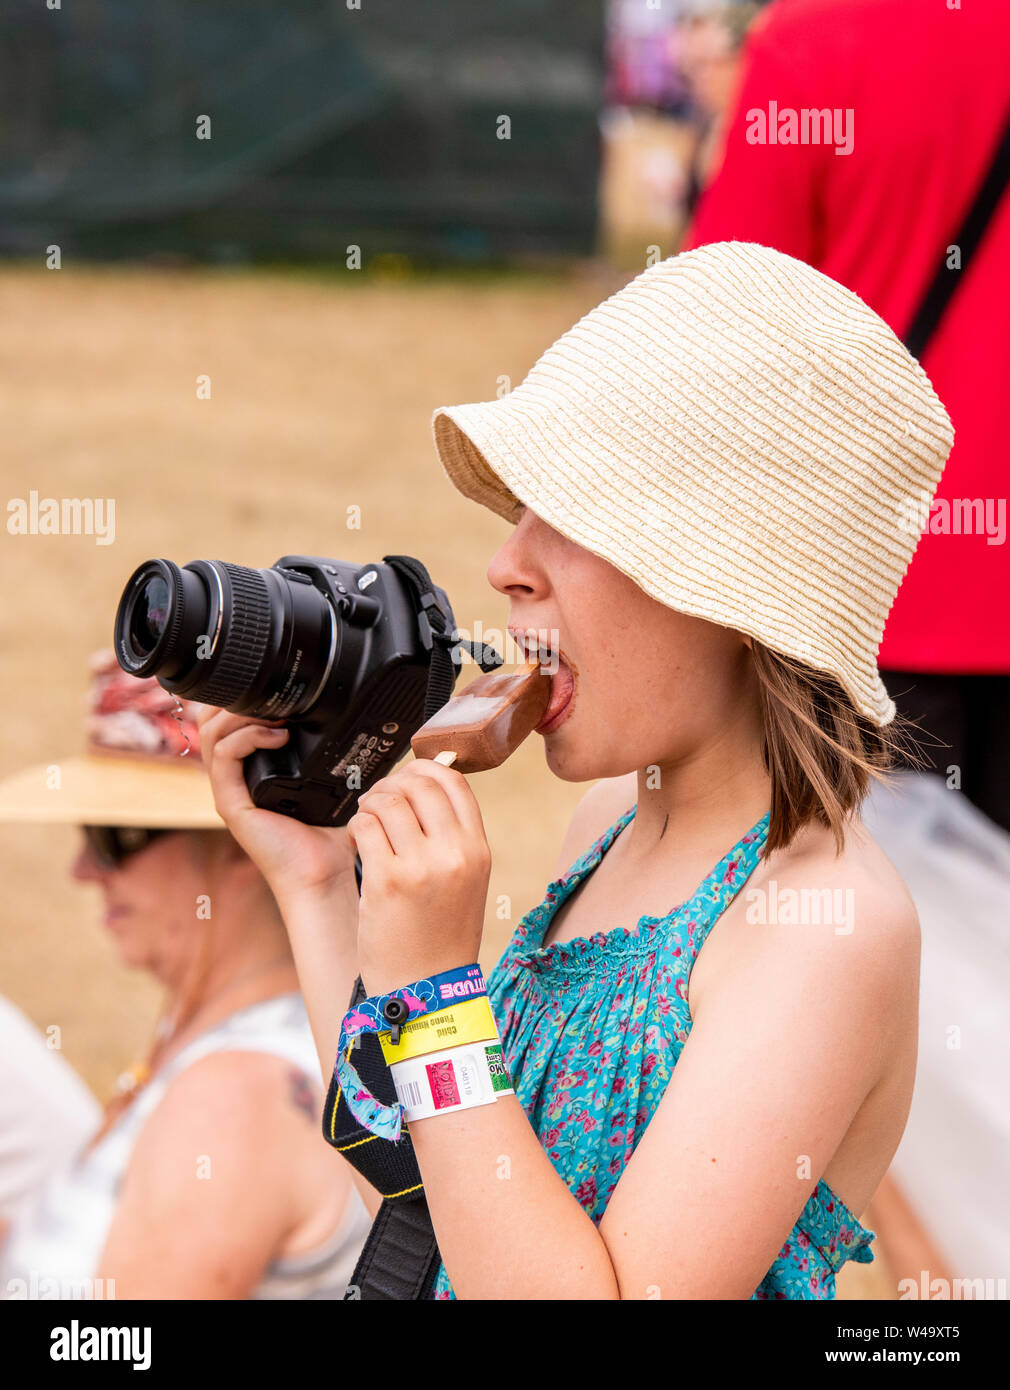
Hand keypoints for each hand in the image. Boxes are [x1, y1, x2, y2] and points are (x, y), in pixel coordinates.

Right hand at [194, 706, 357, 907]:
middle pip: (211, 722)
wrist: (322, 873)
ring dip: (242, 714)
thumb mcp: (326, 780)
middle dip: (236, 699)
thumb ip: (325, 750)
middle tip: (271, 695)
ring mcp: (228, 790)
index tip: (276, 690)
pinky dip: (247, 738)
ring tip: (278, 715)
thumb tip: (346, 714)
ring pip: (212, 734)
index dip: (241, 698)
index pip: (226, 721)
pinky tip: (277, 737)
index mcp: (250, 769)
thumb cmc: (328, 831)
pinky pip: (224, 759)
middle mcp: (233, 777)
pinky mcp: (230, 805)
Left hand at [346, 759, 490, 996]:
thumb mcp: (465, 880)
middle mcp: (454, 853)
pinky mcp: (386, 881)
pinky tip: (358, 844)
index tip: (406, 778)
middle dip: (391, 785)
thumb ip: (450, 836)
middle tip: (378, 802)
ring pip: (387, 802)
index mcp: (477, 850)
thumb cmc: (440, 933)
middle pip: (418, 784)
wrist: (427, 988)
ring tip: (366, 823)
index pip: (454, 782)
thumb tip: (421, 786)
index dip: (425, 768)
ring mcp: (420, 866)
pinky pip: (364, 828)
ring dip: (369, 806)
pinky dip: (356, 828)